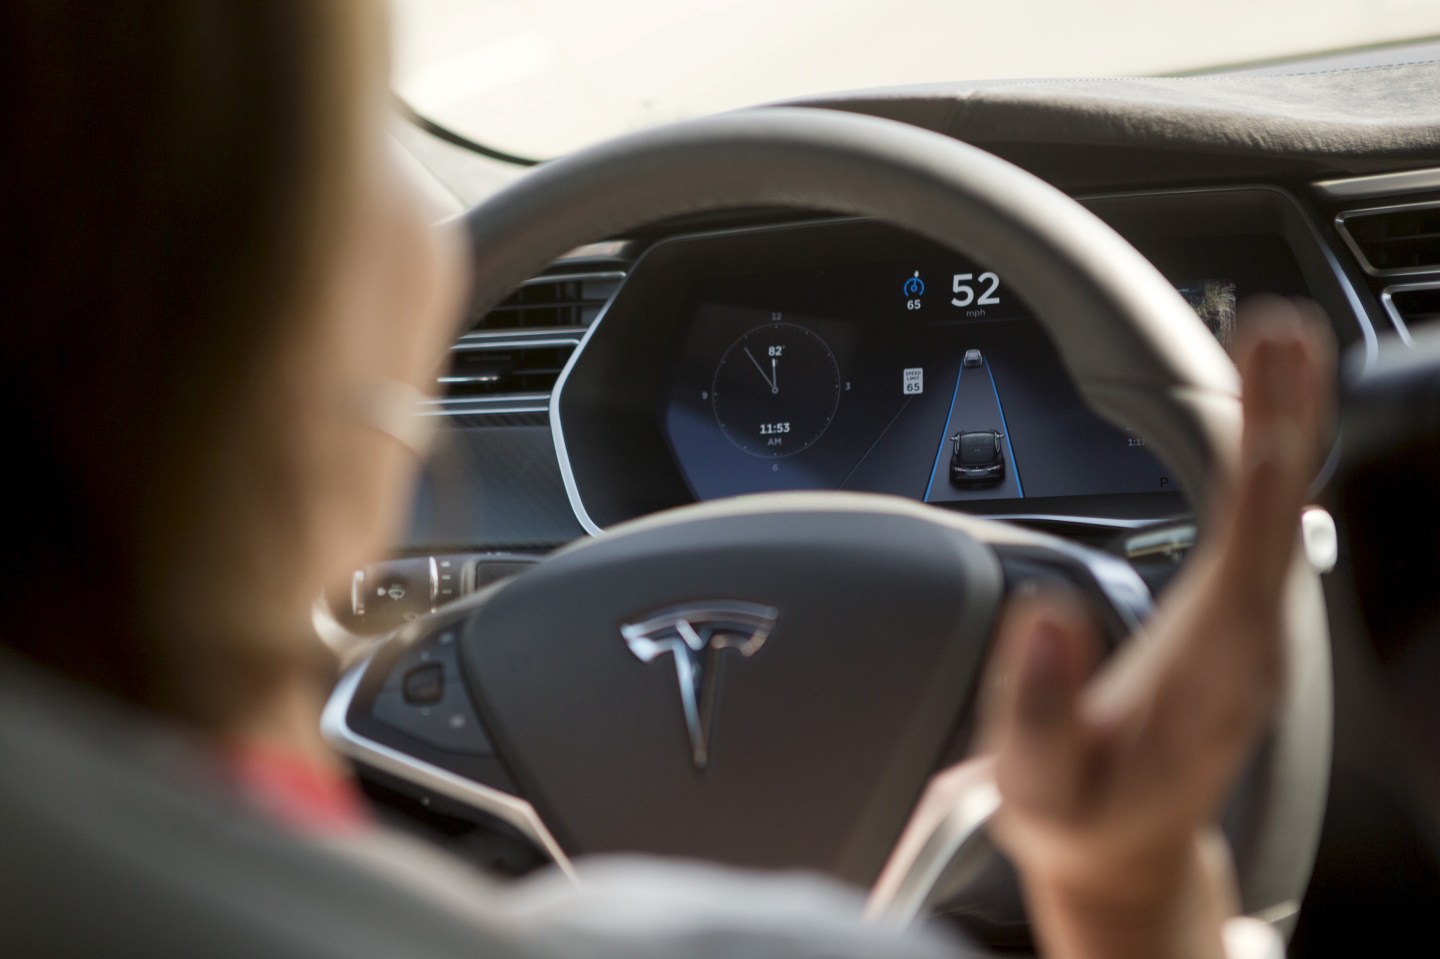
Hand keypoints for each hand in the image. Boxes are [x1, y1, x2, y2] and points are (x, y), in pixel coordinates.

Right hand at [977, 299, 1333, 958]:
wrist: (1126, 852)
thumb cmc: (1081, 815)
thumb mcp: (1039, 784)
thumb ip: (1037, 707)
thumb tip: (1045, 615)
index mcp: (1214, 661)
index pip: (1252, 530)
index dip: (1260, 443)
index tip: (1262, 370)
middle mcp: (1255, 636)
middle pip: (1283, 499)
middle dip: (1283, 405)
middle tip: (1274, 324)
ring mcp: (1255, 628)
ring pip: (1282, 504)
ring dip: (1280, 419)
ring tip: (1270, 343)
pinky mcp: (1241, 622)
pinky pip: (1263, 521)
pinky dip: (1263, 457)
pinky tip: (1255, 423)